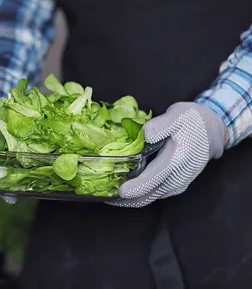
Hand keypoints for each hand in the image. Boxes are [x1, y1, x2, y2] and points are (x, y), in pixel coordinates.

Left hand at [111, 102, 226, 207]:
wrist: (212, 131)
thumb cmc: (192, 121)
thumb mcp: (177, 115)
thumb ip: (161, 125)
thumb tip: (145, 134)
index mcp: (177, 161)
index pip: (154, 179)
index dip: (135, 187)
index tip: (119, 192)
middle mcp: (177, 178)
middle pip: (147, 196)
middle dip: (124, 200)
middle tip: (102, 195)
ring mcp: (176, 185)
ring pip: (148, 199)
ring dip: (128, 200)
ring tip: (106, 194)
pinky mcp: (173, 185)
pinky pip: (152, 195)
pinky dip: (136, 195)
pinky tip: (121, 190)